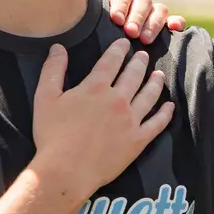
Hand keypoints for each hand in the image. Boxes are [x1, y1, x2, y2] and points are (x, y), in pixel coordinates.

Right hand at [30, 39, 173, 197]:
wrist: (66, 170)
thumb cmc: (52, 135)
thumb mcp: (44, 98)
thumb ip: (53, 70)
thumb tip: (58, 48)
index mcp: (95, 87)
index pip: (111, 61)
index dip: (119, 49)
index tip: (125, 43)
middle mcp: (117, 99)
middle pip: (133, 75)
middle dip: (139, 62)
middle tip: (143, 55)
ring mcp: (130, 120)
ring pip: (149, 95)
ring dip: (155, 83)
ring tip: (159, 75)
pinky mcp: (138, 140)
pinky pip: (157, 124)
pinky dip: (165, 113)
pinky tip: (169, 106)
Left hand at [82, 0, 185, 43]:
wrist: (87, 33)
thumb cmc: (79, 19)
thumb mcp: (78, 7)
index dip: (120, 3)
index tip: (116, 20)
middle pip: (142, 0)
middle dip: (137, 17)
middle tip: (130, 32)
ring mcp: (148, 11)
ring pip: (158, 8)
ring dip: (153, 23)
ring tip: (145, 39)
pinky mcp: (160, 24)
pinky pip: (172, 19)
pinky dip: (175, 21)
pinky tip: (175, 27)